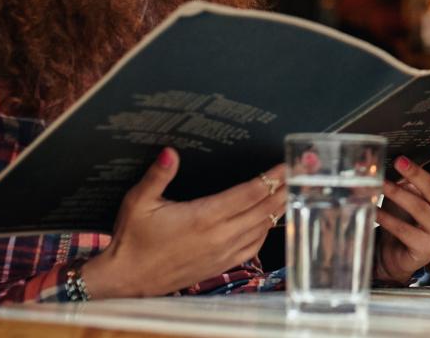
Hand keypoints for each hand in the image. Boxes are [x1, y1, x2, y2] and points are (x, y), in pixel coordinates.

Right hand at [83, 150, 287, 297]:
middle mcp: (219, 236)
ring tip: (292, 190)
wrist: (127, 279)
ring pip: (262, 228)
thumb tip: (170, 152)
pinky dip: (265, 231)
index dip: (272, 178)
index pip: (249, 194)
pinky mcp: (219, 265)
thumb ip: (157, 175)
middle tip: (301, 171)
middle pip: (263, 209)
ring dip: (278, 209)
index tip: (288, 164)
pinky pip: (252, 247)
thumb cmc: (132, 239)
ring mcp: (222, 253)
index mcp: (203, 217)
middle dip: (284, 188)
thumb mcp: (138, 202)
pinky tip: (270, 221)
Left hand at [373, 140, 429, 282]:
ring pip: (420, 209)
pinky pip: (406, 231)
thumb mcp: (404, 194)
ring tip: (381, 185)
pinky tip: (376, 211)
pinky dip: (389, 219)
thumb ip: (397, 177)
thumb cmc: (403, 219)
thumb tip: (367, 160)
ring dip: (398, 194)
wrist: (396, 255)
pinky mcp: (428, 248)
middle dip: (416, 174)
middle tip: (399, 162)